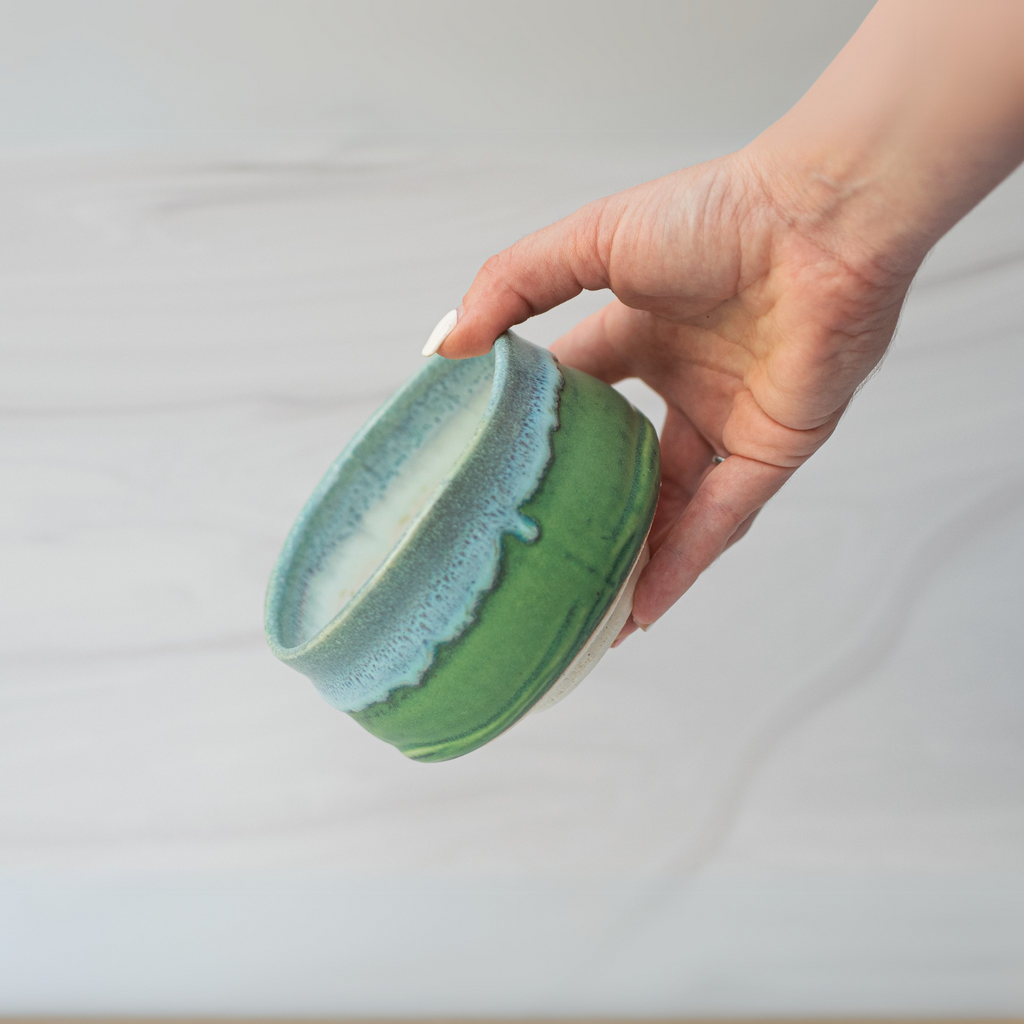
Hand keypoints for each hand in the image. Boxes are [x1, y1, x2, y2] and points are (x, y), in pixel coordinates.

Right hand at [435, 149, 916, 639]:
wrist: (821, 221)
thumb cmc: (712, 215)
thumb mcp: (589, 243)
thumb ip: (511, 287)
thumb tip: (441, 347)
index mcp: (644, 331)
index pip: (578, 392)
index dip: (539, 428)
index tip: (492, 473)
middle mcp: (686, 381)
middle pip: (627, 463)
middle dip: (587, 507)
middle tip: (534, 554)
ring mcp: (730, 421)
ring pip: (673, 508)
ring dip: (633, 556)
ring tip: (584, 608)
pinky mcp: (771, 451)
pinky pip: (720, 522)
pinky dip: (681, 565)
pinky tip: (639, 609)